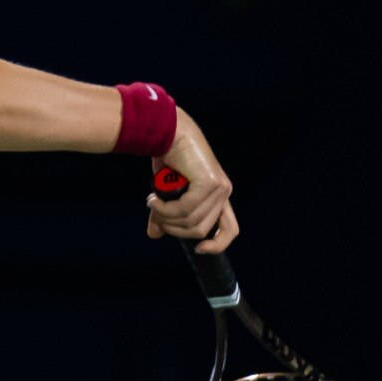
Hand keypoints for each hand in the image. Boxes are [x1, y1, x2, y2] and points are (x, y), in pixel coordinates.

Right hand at [145, 110, 238, 253]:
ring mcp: (219, 187)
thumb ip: (164, 213)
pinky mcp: (208, 182)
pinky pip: (185, 209)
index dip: (217, 245)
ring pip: (191, 221)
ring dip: (166, 217)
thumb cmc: (168, 158)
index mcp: (219, 195)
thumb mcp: (166, 191)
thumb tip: (155, 234)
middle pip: (201, 229)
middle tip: (156, 215)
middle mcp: (223, 192)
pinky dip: (165, 209)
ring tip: (152, 203)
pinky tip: (153, 199)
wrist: (169, 131)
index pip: (229, 229)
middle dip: (174, 228)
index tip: (198, 249)